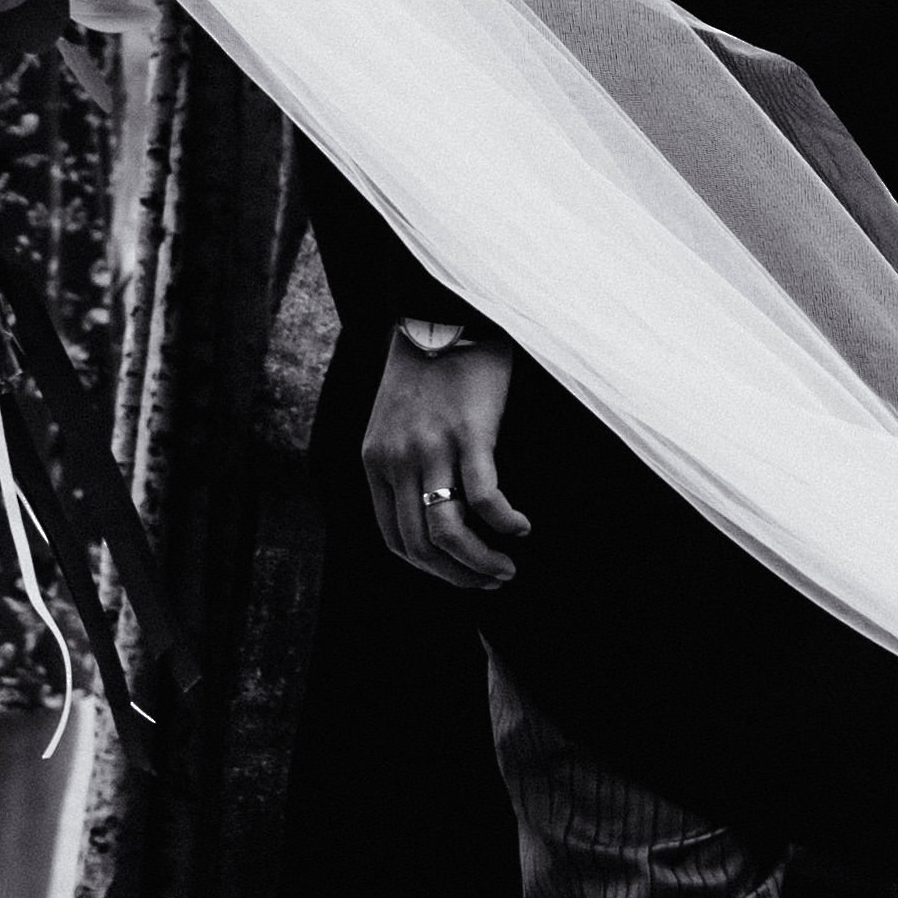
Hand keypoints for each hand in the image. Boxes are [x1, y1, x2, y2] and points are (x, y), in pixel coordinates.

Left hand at [363, 338, 530, 590]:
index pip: (395, 541)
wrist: (443, 315)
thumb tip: (434, 511)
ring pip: (450, 532)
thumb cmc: (430, 369)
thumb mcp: (397, 422)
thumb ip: (404, 463)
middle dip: (458, 576)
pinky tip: (521, 527)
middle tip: (491, 581)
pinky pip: (485, 497)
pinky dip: (504, 522)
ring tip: (506, 568)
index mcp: (376, 462)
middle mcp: (397, 460)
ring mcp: (431, 447)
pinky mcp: (468, 432)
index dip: (430, 569)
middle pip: (422, 545)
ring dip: (480, 561)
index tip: (459, 574)